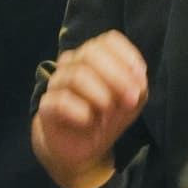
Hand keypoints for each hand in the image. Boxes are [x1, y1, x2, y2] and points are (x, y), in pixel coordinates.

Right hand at [33, 30, 147, 187]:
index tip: (140, 75)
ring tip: (109, 112)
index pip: (108, 41)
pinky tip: (89, 120)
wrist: (81, 146)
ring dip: (100, 95)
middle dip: (116, 76)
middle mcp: (73, 64)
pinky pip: (61, 101)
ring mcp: (57, 83)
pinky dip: (80, 111)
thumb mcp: (130, 103)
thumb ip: (137, 87)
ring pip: (76, 75)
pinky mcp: (47, 105)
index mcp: (95, 57)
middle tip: (131, 99)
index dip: (126, 55)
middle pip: (91, 53)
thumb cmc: (107, 116)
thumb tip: (137, 78)